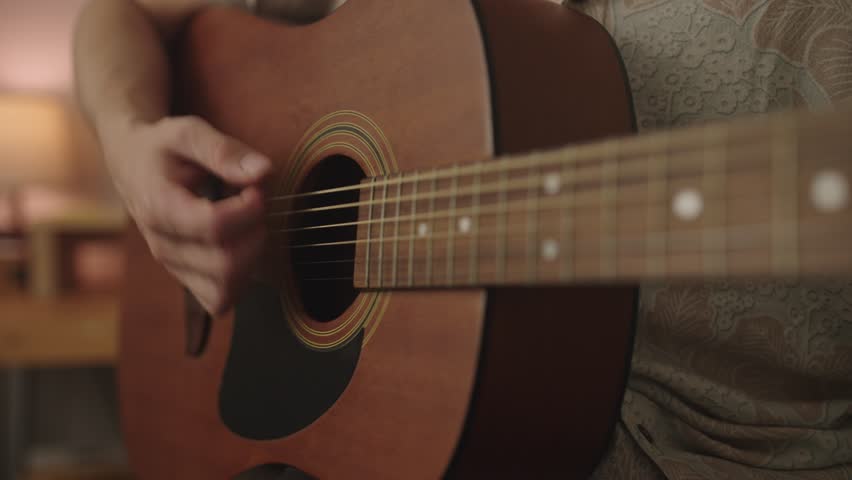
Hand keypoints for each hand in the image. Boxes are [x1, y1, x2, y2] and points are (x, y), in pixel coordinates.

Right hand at [102, 115, 270, 314]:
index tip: (254, 188)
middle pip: (226, 264)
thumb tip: (263, 172)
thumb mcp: (187, 132)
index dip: (248, 209)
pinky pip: (220, 299)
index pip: (215, 227)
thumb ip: (224, 151)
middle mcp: (163, 245)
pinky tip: (240, 246)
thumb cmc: (161, 147)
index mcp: (159, 208)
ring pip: (226, 288)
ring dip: (251, 256)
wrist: (132, 164)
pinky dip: (240, 278)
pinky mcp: (185, 278)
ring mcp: (173, 266)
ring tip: (246, 224)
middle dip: (254, 232)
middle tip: (254, 204)